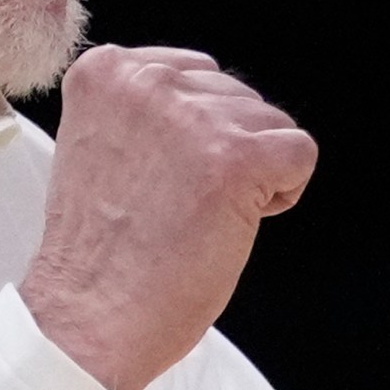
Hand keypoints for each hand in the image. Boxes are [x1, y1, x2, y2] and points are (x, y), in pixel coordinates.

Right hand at [20, 45, 316, 389]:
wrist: (89, 317)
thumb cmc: (96, 254)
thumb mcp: (102, 145)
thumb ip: (147, 112)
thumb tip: (211, 101)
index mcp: (106, 71)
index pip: (194, 74)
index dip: (194, 133)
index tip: (157, 176)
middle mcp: (148, 82)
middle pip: (235, 96)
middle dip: (223, 150)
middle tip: (176, 204)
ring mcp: (194, 118)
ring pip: (271, 124)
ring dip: (252, 174)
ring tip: (198, 216)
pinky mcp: (237, 157)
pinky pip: (299, 153)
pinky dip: (283, 193)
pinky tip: (235, 222)